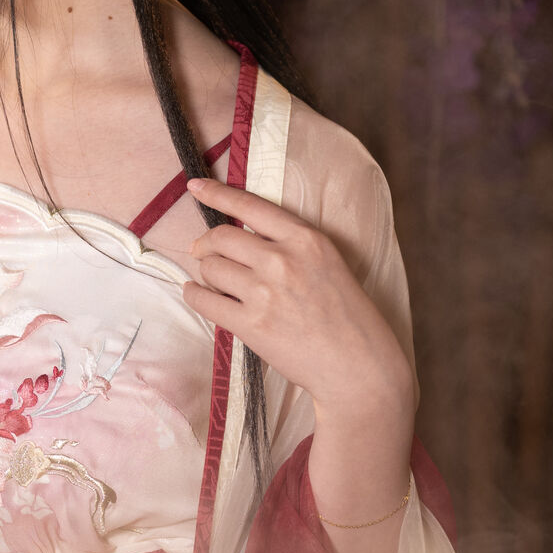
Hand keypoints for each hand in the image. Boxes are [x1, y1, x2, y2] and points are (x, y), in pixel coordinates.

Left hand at [184, 177, 414, 509]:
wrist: (359, 366)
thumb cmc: (347, 318)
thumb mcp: (328, 265)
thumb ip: (290, 248)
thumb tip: (239, 240)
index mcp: (307, 239)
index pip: (251, 207)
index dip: (217, 194)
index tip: (194, 186)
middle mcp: (283, 260)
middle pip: (221, 237)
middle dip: (206, 244)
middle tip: (203, 253)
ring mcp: (266, 293)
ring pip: (210, 267)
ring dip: (205, 272)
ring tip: (213, 282)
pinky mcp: (251, 325)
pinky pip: (204, 300)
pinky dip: (195, 295)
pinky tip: (198, 295)